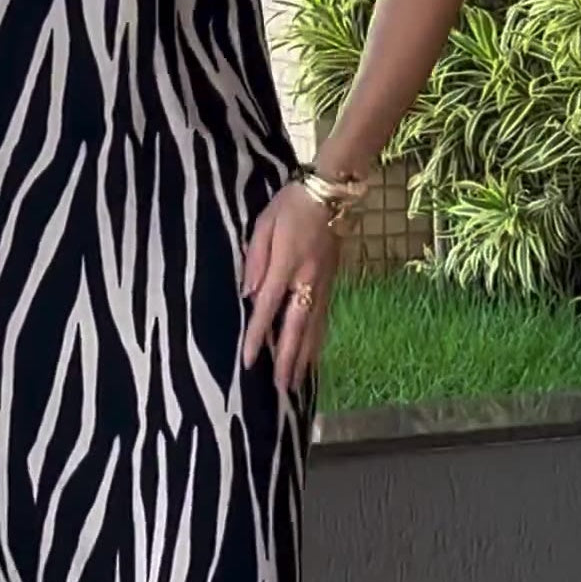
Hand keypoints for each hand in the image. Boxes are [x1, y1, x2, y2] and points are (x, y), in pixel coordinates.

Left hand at [242, 182, 340, 392]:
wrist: (329, 194)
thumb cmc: (291, 205)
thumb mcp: (263, 224)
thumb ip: (255, 259)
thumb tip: (248, 294)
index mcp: (286, 265)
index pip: (268, 308)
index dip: (259, 336)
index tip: (250, 361)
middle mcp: (307, 280)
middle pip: (296, 327)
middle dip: (288, 359)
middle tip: (281, 387)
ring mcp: (323, 283)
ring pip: (314, 327)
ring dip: (305, 356)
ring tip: (298, 381)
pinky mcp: (331, 282)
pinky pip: (324, 317)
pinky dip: (318, 340)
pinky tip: (314, 353)